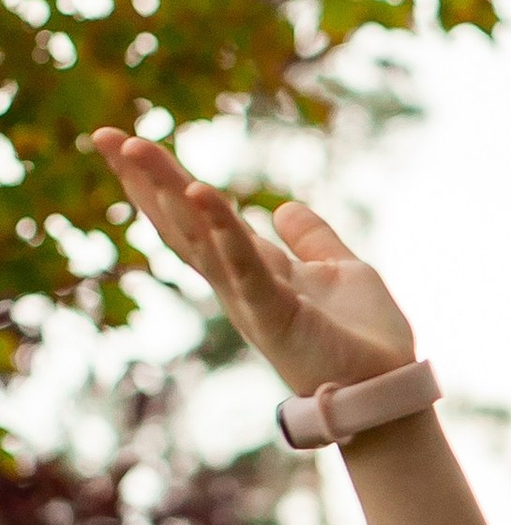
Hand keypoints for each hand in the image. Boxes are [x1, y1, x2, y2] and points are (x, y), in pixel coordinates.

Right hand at [88, 129, 413, 398]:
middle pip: (182, 224)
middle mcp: (240, 284)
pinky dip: (222, 231)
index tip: (128, 142)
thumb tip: (283, 208)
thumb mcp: (341, 272)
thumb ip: (312, 240)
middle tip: (103, 136)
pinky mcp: (275, 315)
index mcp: (252, 270)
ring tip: (133, 149)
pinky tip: (200, 193)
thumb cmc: (366, 340)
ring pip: (199, 239)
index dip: (165, 182)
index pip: (198, 218)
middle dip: (144, 181)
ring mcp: (251, 300)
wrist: (392, 388)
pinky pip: (244, 267)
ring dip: (166, 192)